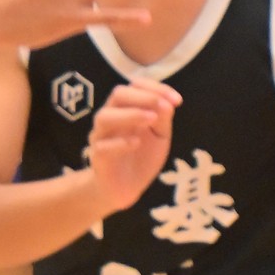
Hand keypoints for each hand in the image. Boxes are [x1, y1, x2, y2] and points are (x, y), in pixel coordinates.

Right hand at [86, 81, 179, 212]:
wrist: (125, 188)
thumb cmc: (141, 157)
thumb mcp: (160, 136)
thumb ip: (163, 119)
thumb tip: (169, 103)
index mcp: (127, 108)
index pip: (136, 86)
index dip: (156, 88)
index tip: (177, 100)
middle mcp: (111, 117)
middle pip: (118, 94)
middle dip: (143, 96)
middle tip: (162, 105)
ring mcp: (101, 137)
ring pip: (105, 116)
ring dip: (130, 114)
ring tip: (151, 119)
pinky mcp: (98, 157)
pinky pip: (103, 146)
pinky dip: (120, 142)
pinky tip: (136, 143)